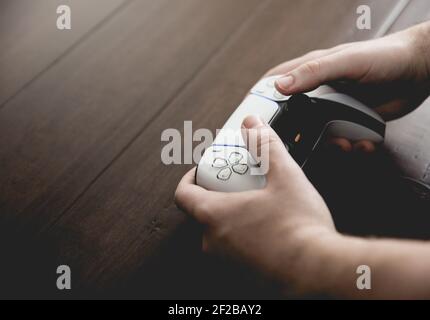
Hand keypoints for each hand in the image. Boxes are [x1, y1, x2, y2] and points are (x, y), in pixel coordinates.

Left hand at [175, 115, 337, 290]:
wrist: (318, 270)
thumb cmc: (298, 228)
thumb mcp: (284, 176)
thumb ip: (266, 146)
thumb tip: (253, 124)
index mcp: (214, 215)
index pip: (182, 194)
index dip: (189, 178)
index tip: (203, 171)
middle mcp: (213, 241)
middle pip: (202, 211)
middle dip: (218, 194)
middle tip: (239, 184)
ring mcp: (227, 260)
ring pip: (220, 231)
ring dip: (233, 215)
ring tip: (258, 204)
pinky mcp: (244, 273)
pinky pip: (235, 248)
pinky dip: (245, 235)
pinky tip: (269, 227)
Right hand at [266, 22, 429, 151]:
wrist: (419, 71)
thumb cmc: (385, 55)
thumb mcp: (346, 61)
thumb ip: (313, 72)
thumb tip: (281, 86)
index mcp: (311, 71)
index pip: (274, 84)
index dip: (259, 101)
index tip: (249, 120)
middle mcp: (318, 91)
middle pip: (292, 116)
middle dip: (293, 133)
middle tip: (292, 147)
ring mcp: (333, 108)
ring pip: (316, 133)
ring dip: (326, 143)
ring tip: (341, 143)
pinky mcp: (348, 121)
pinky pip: (339, 139)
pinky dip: (347, 146)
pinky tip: (358, 143)